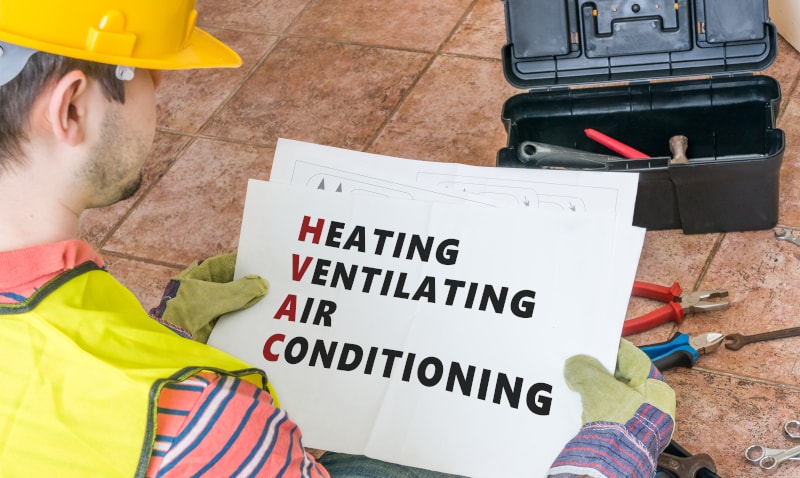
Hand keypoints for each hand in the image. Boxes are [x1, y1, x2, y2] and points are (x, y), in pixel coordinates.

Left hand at [149, 253, 267, 342]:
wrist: (165, 347)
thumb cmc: (180, 315)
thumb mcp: (211, 298)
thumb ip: (238, 291)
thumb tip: (262, 284)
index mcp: (196, 277)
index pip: (223, 266)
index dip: (242, 264)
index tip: (262, 264)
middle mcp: (202, 292)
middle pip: (231, 285)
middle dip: (249, 286)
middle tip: (273, 284)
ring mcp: (207, 311)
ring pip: (233, 304)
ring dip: (248, 304)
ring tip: (272, 301)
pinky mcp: (212, 329)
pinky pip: (232, 321)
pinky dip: (244, 320)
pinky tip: (260, 319)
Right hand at [548, 339, 675, 477]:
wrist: (617, 461)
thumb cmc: (621, 425)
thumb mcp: (597, 387)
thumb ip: (585, 369)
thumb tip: (577, 364)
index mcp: (656, 385)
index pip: (632, 357)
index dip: (611, 349)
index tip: (594, 345)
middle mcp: (655, 402)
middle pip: (623, 378)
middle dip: (601, 373)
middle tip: (582, 366)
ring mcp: (644, 420)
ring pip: (617, 396)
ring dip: (599, 392)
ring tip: (580, 387)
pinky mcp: (631, 434)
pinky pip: (613, 414)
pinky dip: (600, 410)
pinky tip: (586, 409)